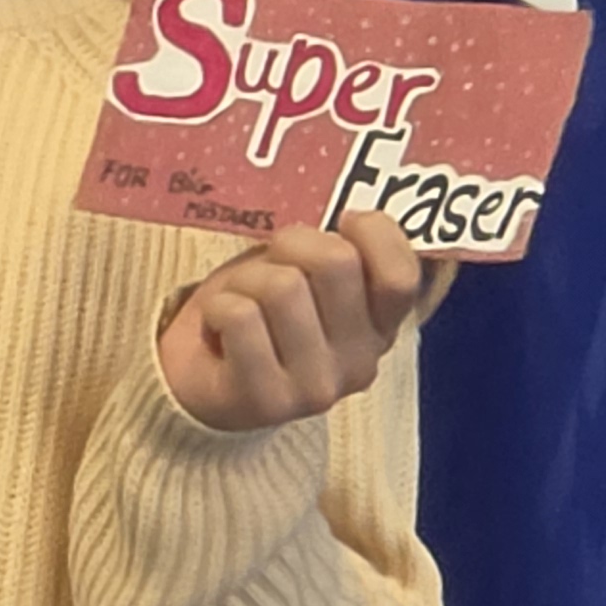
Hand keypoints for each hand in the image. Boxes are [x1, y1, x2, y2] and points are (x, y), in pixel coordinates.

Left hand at [154, 212, 452, 433]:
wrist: (203, 382)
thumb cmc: (259, 313)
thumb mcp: (307, 277)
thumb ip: (335, 249)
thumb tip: (348, 205)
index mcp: (380, 327)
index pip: (402, 274)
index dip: (373, 231)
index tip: (341, 221)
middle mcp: (360, 362)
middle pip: (336, 263)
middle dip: (291, 244)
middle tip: (271, 264)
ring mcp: (317, 386)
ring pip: (282, 287)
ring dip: (246, 281)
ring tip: (240, 302)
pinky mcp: (267, 400)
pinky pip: (239, 315)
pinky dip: (217, 307)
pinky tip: (218, 329)